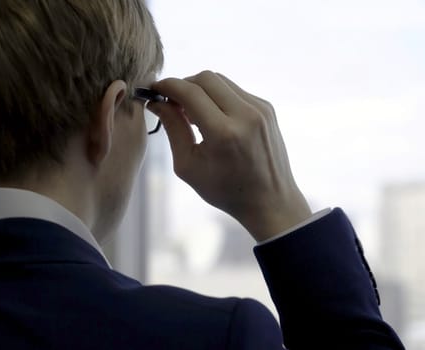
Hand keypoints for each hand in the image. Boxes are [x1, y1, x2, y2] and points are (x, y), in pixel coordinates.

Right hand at [148, 71, 311, 241]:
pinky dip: (218, 97)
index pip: (189, 92)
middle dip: (183, 84)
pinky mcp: (267, 108)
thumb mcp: (188, 166)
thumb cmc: (225, 190)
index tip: (154, 89)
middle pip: (205, 78)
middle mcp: (245, 115)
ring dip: (200, 89)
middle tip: (171, 101)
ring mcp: (260, 109)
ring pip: (221, 81)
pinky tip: (211, 117)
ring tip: (190, 111)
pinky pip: (235, 90)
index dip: (167, 86)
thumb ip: (172, 128)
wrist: (270, 201)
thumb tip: (156, 102)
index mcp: (224, 133)